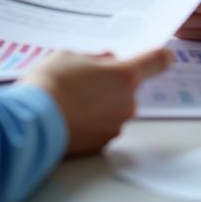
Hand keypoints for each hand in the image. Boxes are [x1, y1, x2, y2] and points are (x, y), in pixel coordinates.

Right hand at [20, 48, 171, 155]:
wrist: (33, 123)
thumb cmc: (52, 83)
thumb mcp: (70, 56)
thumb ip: (94, 59)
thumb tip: (105, 62)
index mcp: (124, 75)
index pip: (154, 62)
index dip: (161, 57)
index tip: (166, 56)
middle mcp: (127, 102)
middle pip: (127, 89)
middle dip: (111, 85)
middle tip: (84, 81)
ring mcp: (116, 125)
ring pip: (114, 109)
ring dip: (100, 105)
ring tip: (71, 101)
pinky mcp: (102, 145)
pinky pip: (102, 127)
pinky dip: (91, 123)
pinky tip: (70, 117)